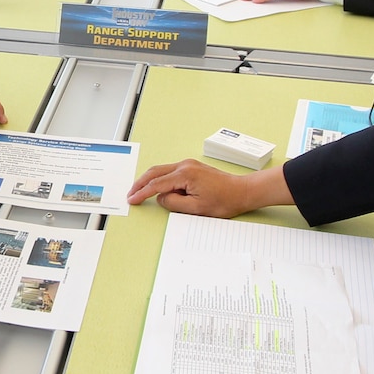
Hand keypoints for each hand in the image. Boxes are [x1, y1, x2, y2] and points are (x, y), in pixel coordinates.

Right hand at [127, 159, 292, 216]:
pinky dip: (161, 179)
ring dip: (150, 181)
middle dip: (141, 183)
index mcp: (185, 174)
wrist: (242, 191)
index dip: (142, 193)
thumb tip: (161, 198)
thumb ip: (174, 203)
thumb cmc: (224, 201)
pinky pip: (171, 172)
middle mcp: (185, 165)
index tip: (132, 199)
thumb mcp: (197, 208)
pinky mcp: (192, 167)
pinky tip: (157, 187)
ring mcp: (189, 165)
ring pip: (162, 170)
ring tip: (140, 192)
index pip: (157, 184)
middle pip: (155, 172)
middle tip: (131, 194)